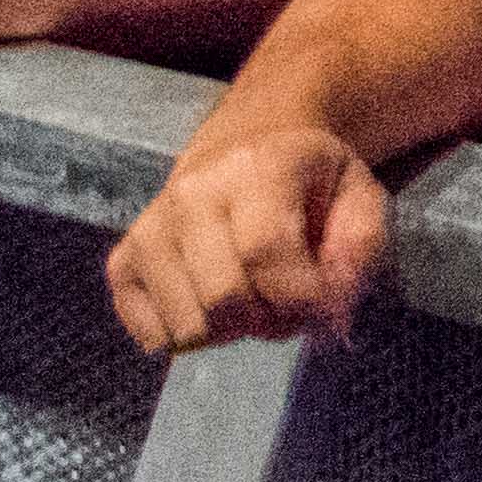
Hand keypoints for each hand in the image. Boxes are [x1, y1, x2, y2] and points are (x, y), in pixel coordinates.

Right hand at [105, 123, 391, 351]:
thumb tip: (331, 316)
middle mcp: (191, 195)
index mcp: (256, 167)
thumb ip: (360, 249)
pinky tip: (212, 302)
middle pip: (223, 298)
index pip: (266, 253)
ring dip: (230, 331)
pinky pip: (151, 336)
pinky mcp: (121, 263)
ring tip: (252, 296)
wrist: (246, 144)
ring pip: (187, 327)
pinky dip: (190, 337)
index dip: (300, 299)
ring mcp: (148, 230)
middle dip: (268, 319)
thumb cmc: (309, 179)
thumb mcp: (359, 195)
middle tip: (286, 301)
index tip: (323, 308)